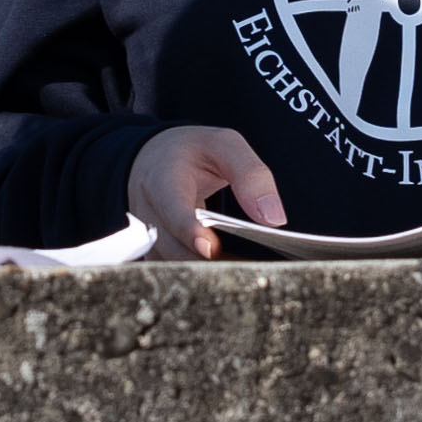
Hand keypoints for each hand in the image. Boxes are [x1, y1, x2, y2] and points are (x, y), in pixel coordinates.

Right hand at [125, 124, 282, 259]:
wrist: (153, 161)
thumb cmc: (190, 153)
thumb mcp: (223, 146)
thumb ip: (251, 175)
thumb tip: (273, 218)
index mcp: (163, 179)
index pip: (172, 209)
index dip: (189, 230)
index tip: (211, 248)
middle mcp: (149, 212)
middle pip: (173, 248)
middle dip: (208, 262)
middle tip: (248, 269)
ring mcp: (148, 238)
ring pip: (173, 266)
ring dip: (208, 273)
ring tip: (245, 273)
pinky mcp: (155, 254)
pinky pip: (176, 271)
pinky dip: (202, 275)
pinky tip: (230, 273)